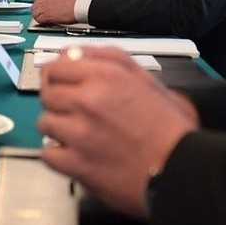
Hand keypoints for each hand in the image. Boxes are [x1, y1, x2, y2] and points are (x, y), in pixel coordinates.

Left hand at [31, 0, 78, 24]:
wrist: (79, 6)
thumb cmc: (78, 1)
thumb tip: (64, 0)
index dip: (40, 3)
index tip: (42, 7)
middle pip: (35, 4)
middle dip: (37, 10)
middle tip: (41, 14)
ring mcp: (45, 6)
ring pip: (34, 12)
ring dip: (38, 16)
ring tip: (43, 20)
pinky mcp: (46, 15)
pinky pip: (38, 19)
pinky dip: (41, 22)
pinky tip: (45, 23)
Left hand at [37, 47, 197, 217]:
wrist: (181, 171)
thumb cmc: (169, 127)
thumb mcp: (145, 79)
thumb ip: (108, 59)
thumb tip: (73, 53)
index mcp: (104, 76)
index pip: (55, 67)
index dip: (57, 75)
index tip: (61, 84)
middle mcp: (87, 100)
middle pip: (47, 93)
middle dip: (58, 101)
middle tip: (73, 111)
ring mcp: (78, 134)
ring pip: (45, 122)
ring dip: (58, 128)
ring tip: (79, 134)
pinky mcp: (76, 164)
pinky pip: (47, 153)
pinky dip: (58, 154)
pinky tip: (75, 153)